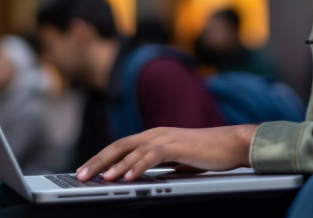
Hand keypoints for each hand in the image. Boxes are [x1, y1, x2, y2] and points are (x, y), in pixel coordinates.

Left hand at [76, 125, 257, 181]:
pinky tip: (127, 178)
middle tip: (79, 175)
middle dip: (98, 161)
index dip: (101, 158)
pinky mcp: (177, 145)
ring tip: (99, 179)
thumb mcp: (176, 161)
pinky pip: (152, 156)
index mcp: (154, 136)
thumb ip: (158, 165)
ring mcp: (166, 137)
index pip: (120, 146)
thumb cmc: (208, 154)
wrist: (232, 144)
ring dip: (114, 166)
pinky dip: (137, 166)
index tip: (85, 171)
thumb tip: (140, 178)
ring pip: (132, 150)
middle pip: (119, 146)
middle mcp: (156, 133)